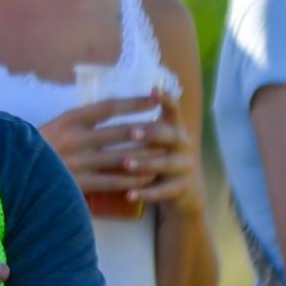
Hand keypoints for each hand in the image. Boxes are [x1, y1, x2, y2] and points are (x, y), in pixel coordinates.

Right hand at [39, 95, 161, 199]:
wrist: (12, 171)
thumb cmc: (36, 147)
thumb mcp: (55, 125)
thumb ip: (80, 121)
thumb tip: (108, 111)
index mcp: (69, 120)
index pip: (108, 107)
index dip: (133, 102)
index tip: (153, 98)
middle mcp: (75, 139)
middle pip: (120, 132)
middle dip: (147, 130)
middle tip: (167, 128)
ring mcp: (78, 163)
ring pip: (121, 158)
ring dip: (145, 156)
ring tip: (164, 153)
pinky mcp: (79, 184)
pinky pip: (113, 182)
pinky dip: (132, 180)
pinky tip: (147, 178)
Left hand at [119, 90, 203, 215]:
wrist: (182, 191)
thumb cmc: (156, 157)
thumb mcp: (151, 139)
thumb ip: (136, 125)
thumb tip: (100, 108)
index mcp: (173, 127)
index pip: (172, 108)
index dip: (165, 99)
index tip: (153, 89)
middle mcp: (183, 143)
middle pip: (168, 134)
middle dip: (149, 132)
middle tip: (131, 132)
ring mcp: (184, 166)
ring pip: (164, 163)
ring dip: (144, 163)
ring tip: (125, 164)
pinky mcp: (182, 188)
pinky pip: (164, 191)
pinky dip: (146, 193)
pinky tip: (129, 195)